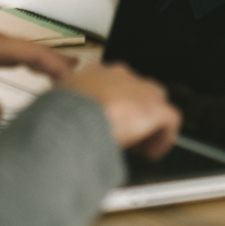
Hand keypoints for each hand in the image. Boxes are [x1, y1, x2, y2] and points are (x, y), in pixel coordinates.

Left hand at [0, 21, 72, 122]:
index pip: (34, 54)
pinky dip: (31, 63)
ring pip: (27, 53)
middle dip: (60, 63)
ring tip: (69, 73)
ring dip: (47, 62)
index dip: (56, 66)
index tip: (75, 79)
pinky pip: (16, 56)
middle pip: (36, 51)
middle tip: (87, 76)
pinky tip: (35, 70)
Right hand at [62, 62, 180, 158]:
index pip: (112, 83)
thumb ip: (63, 110)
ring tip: (142, 144)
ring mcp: (139, 89)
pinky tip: (153, 153)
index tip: (109, 121)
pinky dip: (164, 137)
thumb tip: (54, 123)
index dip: (113, 103)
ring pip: (156, 101)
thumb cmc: (58, 114)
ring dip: (151, 122)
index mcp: (94, 73)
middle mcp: (120, 75)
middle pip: (137, 89)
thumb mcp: (54, 106)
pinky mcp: (154, 107)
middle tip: (127, 134)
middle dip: (135, 110)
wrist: (73, 117)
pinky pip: (170, 120)